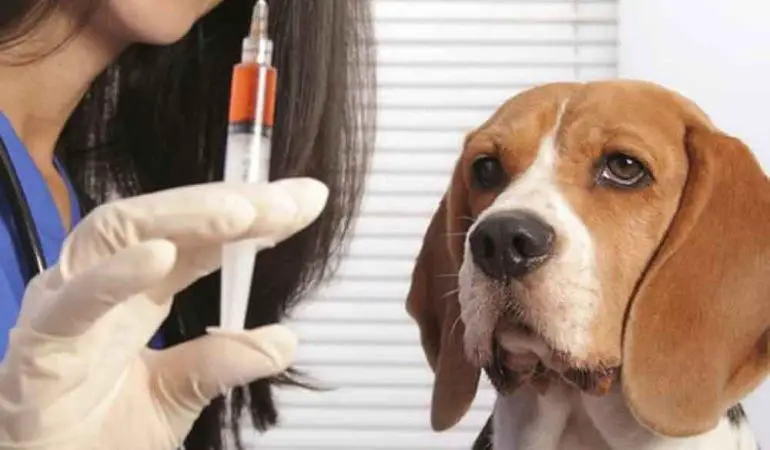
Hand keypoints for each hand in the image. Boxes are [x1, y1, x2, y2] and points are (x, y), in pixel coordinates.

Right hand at [0, 179, 327, 449]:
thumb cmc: (91, 435)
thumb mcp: (174, 398)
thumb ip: (220, 365)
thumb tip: (282, 342)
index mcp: (140, 292)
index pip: (201, 238)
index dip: (254, 216)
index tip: (306, 201)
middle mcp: (103, 284)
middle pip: (167, 220)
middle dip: (231, 203)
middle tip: (289, 200)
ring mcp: (67, 304)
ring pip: (119, 231)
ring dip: (183, 217)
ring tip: (241, 213)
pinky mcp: (38, 340)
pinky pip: (74, 299)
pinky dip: (116, 274)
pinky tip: (161, 258)